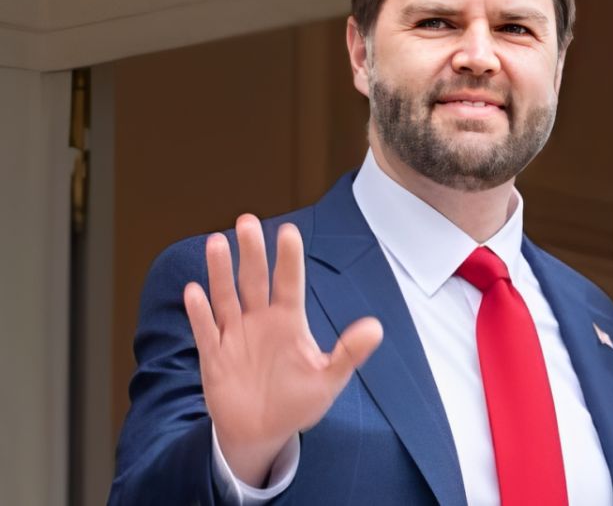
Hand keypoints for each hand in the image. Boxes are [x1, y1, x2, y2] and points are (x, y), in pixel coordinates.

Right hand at [183, 214, 383, 486]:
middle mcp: (260, 320)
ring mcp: (234, 335)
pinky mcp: (214, 356)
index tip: (289, 231)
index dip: (289, 258)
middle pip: (254, 280)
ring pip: (226, 297)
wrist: (263, 432)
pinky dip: (199, 313)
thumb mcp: (329, 379)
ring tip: (217, 243)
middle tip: (247, 222)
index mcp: (289, 321)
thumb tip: (376, 327)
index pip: (289, 282)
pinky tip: (194, 291)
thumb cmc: (298, 401)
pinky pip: (205, 330)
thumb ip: (349, 353)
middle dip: (252, 252)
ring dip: (220, 272)